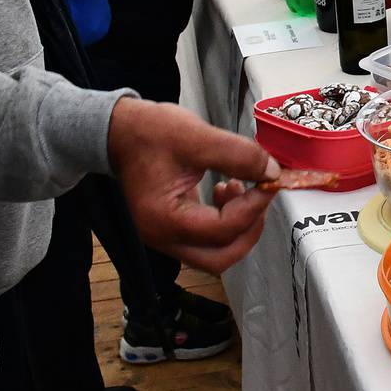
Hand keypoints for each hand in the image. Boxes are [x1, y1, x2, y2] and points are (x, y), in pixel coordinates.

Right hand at [106, 97, 275, 273]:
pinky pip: (205, 239)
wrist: (118, 131)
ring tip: (240, 188)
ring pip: (214, 253)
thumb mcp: (196, 136)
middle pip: (219, 259)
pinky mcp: (170, 227)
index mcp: (163, 220)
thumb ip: (238, 155)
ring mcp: (165, 236)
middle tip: (260, 196)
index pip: (222, 230)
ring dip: (237, 228)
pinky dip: (225, 223)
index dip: (253, 207)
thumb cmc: (149, 132)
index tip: (269, 180)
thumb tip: (272, 172)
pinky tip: (226, 191)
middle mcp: (162, 237)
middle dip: (248, 230)